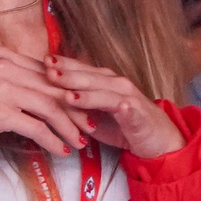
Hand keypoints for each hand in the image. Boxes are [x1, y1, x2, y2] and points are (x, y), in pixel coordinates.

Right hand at [0, 46, 83, 155]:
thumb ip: (12, 78)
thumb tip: (41, 90)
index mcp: (5, 55)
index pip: (47, 72)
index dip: (69, 89)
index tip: (85, 103)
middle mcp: (7, 67)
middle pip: (54, 88)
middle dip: (77, 109)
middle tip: (92, 125)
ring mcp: (5, 88)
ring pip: (50, 107)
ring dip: (69, 127)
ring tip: (80, 142)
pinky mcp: (1, 110)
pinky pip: (37, 127)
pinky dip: (52, 140)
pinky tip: (61, 150)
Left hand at [45, 54, 184, 158]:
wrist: (158, 140)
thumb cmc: (123, 127)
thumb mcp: (94, 116)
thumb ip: (75, 107)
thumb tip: (48, 102)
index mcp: (105, 82)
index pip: (82, 69)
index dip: (63, 64)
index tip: (42, 60)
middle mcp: (117, 85)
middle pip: (90, 76)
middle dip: (68, 73)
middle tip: (48, 69)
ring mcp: (129, 98)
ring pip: (104, 91)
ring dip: (85, 90)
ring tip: (66, 91)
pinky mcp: (138, 114)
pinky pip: (124, 109)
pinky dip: (116, 106)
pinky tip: (108, 105)